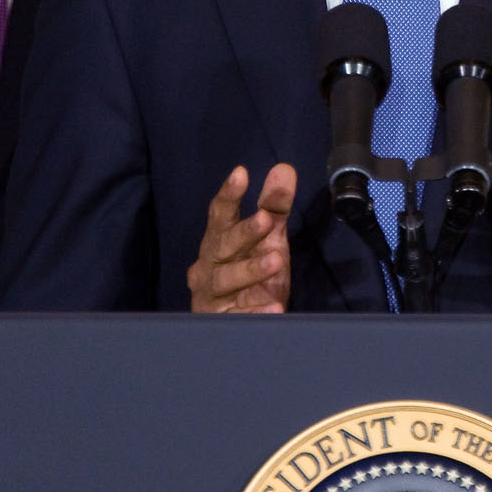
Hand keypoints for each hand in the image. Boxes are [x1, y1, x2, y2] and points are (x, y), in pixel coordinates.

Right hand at [188, 164, 296, 311]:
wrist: (244, 322)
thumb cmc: (251, 273)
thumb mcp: (268, 238)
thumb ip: (275, 206)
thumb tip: (284, 169)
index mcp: (217, 242)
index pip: (219, 215)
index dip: (229, 195)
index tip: (241, 173)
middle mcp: (208, 267)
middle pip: (222, 246)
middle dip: (244, 233)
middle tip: (266, 220)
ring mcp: (212, 296)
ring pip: (226, 279)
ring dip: (250, 269)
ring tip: (276, 260)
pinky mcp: (223, 322)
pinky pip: (240, 316)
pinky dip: (256, 311)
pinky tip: (274, 306)